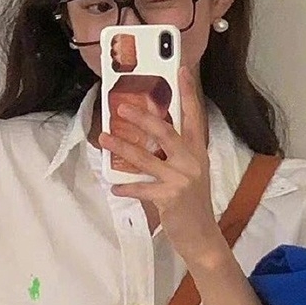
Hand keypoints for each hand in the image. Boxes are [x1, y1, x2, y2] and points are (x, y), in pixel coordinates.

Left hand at [100, 68, 227, 266]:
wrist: (201, 235)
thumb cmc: (191, 200)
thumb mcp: (189, 171)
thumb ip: (175, 151)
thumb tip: (149, 130)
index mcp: (198, 150)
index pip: (194, 116)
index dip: (188, 93)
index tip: (180, 69)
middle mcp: (192, 161)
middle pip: (166, 132)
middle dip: (143, 118)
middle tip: (121, 108)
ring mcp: (181, 179)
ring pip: (146, 158)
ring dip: (123, 148)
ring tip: (104, 138)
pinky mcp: (170, 197)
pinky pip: (142, 188)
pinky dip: (126, 187)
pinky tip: (113, 186)